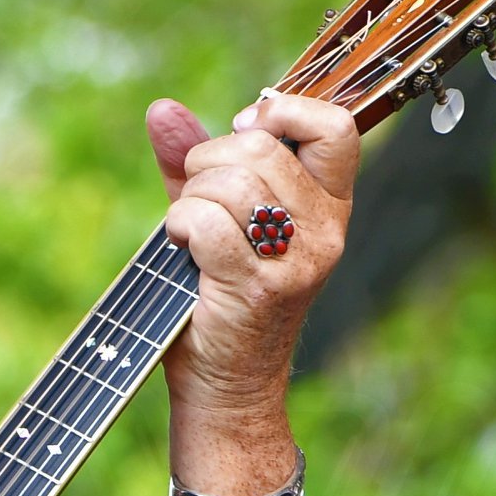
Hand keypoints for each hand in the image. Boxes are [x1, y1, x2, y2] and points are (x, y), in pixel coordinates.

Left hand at [147, 91, 356, 414]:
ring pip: (230, 182)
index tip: (241, 135)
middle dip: (208, 162)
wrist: (225, 386)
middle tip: (195, 199)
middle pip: (262, 149)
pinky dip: (179, 226)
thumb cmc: (218, 300)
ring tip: (186, 232)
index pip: (335, 127)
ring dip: (189, 198)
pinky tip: (179, 247)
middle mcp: (325, 231)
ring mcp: (297, 260)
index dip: (281, 115)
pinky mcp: (259, 285)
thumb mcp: (215, 220)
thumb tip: (161, 110)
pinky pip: (207, 222)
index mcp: (331, 206)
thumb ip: (194, 163)